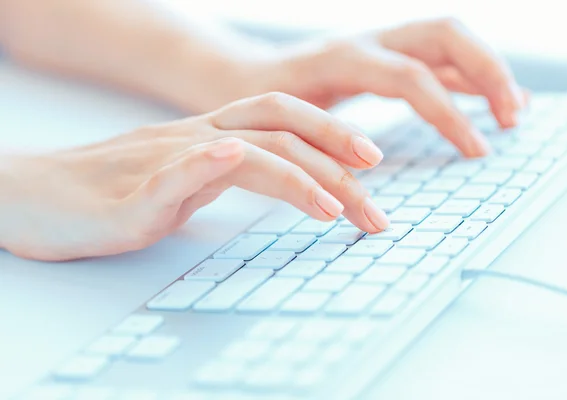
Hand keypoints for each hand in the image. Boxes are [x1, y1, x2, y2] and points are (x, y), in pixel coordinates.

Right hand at [0, 93, 387, 260]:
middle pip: (277, 126)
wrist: (33, 195)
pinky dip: (206, 165)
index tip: (372, 162)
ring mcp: (163, 161)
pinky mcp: (131, 195)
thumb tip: (278, 182)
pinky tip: (232, 159)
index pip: (282, 120)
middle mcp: (194, 138)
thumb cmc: (111, 192)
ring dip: (294, 175)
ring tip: (336, 206)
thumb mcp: (185, 182)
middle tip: (376, 182)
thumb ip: (227, 176)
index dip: (330, 131)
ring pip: (239, 149)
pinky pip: (172, 172)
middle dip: (334, 149)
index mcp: (210, 136)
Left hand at [205, 19, 526, 156]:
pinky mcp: (386, 53)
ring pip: (448, 39)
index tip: (476, 151)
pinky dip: (468, 76)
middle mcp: (368, 40)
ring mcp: (380, 41)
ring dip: (487, 70)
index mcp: (344, 57)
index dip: (448, 114)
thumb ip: (326, 139)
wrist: (247, 78)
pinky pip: (437, 56)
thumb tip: (366, 168)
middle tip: (512, 119)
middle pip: (444, 35)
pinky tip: (490, 98)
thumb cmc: (265, 106)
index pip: (411, 78)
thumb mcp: (289, 122)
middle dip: (487, 73)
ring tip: (516, 109)